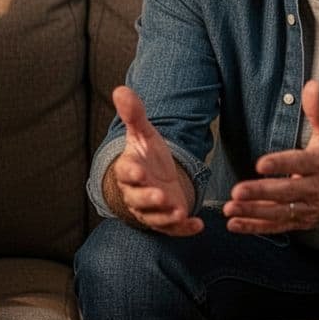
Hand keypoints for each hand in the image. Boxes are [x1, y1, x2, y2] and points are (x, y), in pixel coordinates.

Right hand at [104, 86, 202, 235]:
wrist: (158, 178)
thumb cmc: (148, 156)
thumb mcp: (144, 134)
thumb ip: (134, 114)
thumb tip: (120, 89)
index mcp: (130, 170)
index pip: (126, 172)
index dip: (132, 172)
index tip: (140, 171)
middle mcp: (136, 193)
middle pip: (138, 199)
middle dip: (149, 198)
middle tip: (161, 195)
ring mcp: (151, 209)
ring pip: (154, 217)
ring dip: (166, 217)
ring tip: (180, 212)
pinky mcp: (166, 220)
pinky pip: (172, 229)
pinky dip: (184, 230)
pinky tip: (198, 225)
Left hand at [223, 80, 318, 233]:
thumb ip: (317, 109)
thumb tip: (310, 84)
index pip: (299, 163)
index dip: (280, 164)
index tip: (260, 164)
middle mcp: (316, 188)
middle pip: (286, 192)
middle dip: (261, 193)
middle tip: (237, 191)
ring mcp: (309, 207)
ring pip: (280, 213)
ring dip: (254, 213)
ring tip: (230, 209)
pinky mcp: (303, 221)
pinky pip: (278, 226)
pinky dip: (256, 227)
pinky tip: (235, 224)